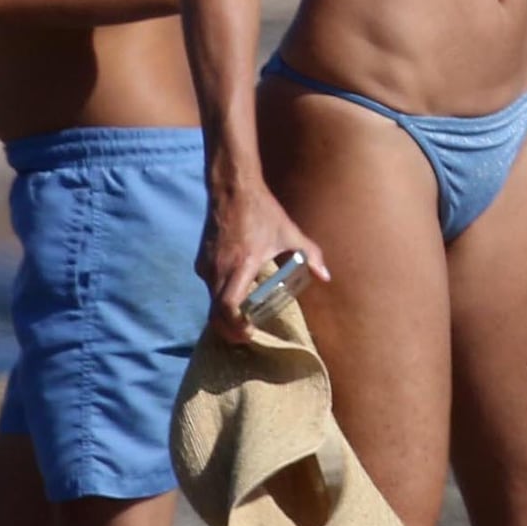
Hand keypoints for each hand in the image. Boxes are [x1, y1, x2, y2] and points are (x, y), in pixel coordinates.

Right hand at [197, 184, 325, 342]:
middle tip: (247, 336)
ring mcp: (206, 265)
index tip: (250, 332)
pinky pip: (209, 288)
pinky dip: (219, 298)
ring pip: (211, 301)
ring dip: (225, 315)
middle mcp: (219, 268)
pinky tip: (236, 296)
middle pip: (215, 314)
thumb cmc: (261, 211)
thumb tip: (325, 276)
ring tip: (243, 320)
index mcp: (241, 264)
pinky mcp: (201, 261)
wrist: (231, 189)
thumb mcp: (289, 233)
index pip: (228, 306)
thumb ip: (309, 255)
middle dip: (229, 330)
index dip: (236, 326)